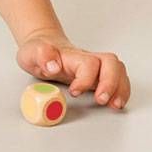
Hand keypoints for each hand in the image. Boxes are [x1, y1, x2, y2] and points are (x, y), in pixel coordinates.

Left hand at [16, 28, 130, 109]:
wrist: (41, 46)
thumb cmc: (37, 51)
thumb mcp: (30, 52)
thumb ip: (41, 56)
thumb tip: (53, 66)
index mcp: (70, 56)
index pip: (88, 63)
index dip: (85, 79)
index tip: (74, 92)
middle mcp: (86, 59)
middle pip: (111, 63)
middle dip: (111, 83)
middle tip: (102, 100)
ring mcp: (94, 66)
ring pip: (118, 69)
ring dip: (120, 88)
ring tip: (114, 104)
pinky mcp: (97, 74)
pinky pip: (118, 78)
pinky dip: (121, 90)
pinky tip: (115, 102)